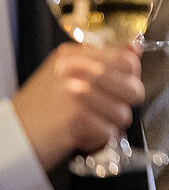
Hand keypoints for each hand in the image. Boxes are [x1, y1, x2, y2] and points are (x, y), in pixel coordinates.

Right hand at [12, 41, 143, 171]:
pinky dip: (96, 141)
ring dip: (106, 127)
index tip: (114, 91)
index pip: (128, 61)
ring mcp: (75, 92)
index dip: (128, 81)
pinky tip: (77, 136)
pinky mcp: (75, 117)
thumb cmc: (39, 112)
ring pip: (123, 114)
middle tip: (96, 113)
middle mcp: (75, 69)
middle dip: (120, 107)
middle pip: (132, 88)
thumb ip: (103, 62)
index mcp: (73, 55)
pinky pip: (109, 133)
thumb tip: (135, 48)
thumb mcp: (67, 77)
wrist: (10, 139)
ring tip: (83, 125)